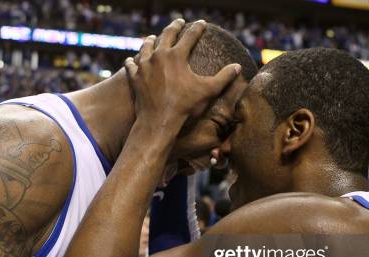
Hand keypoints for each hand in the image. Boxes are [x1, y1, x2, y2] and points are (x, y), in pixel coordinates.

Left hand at [125, 19, 240, 132]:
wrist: (158, 121)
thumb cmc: (184, 106)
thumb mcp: (208, 91)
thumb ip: (224, 78)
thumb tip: (237, 67)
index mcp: (177, 56)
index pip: (190, 36)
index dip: (198, 28)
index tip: (202, 23)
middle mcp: (159, 56)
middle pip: (166, 35)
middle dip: (174, 27)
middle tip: (179, 23)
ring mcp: (144, 66)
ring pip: (146, 47)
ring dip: (150, 41)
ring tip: (152, 38)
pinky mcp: (134, 77)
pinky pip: (131, 65)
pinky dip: (132, 61)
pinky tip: (131, 60)